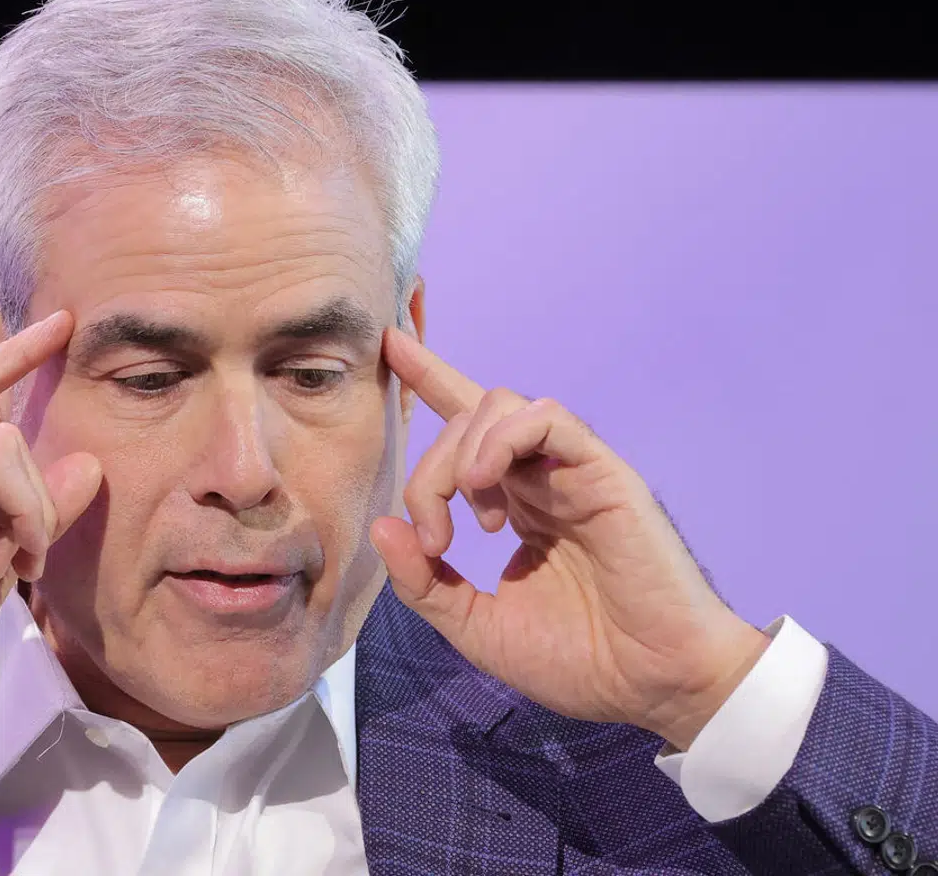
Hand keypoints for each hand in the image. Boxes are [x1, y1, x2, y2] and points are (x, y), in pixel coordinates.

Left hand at [371, 328, 768, 748]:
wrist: (654, 686)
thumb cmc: (579, 661)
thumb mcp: (477, 627)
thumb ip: (424, 584)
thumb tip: (380, 527)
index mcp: (516, 504)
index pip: (467, 426)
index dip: (429, 380)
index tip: (390, 346)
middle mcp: (541, 478)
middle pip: (466, 419)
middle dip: (428, 470)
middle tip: (433, 539)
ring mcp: (572, 472)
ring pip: (502, 406)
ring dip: (461, 453)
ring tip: (467, 517)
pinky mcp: (604, 474)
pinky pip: (549, 419)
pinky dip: (503, 437)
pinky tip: (483, 483)